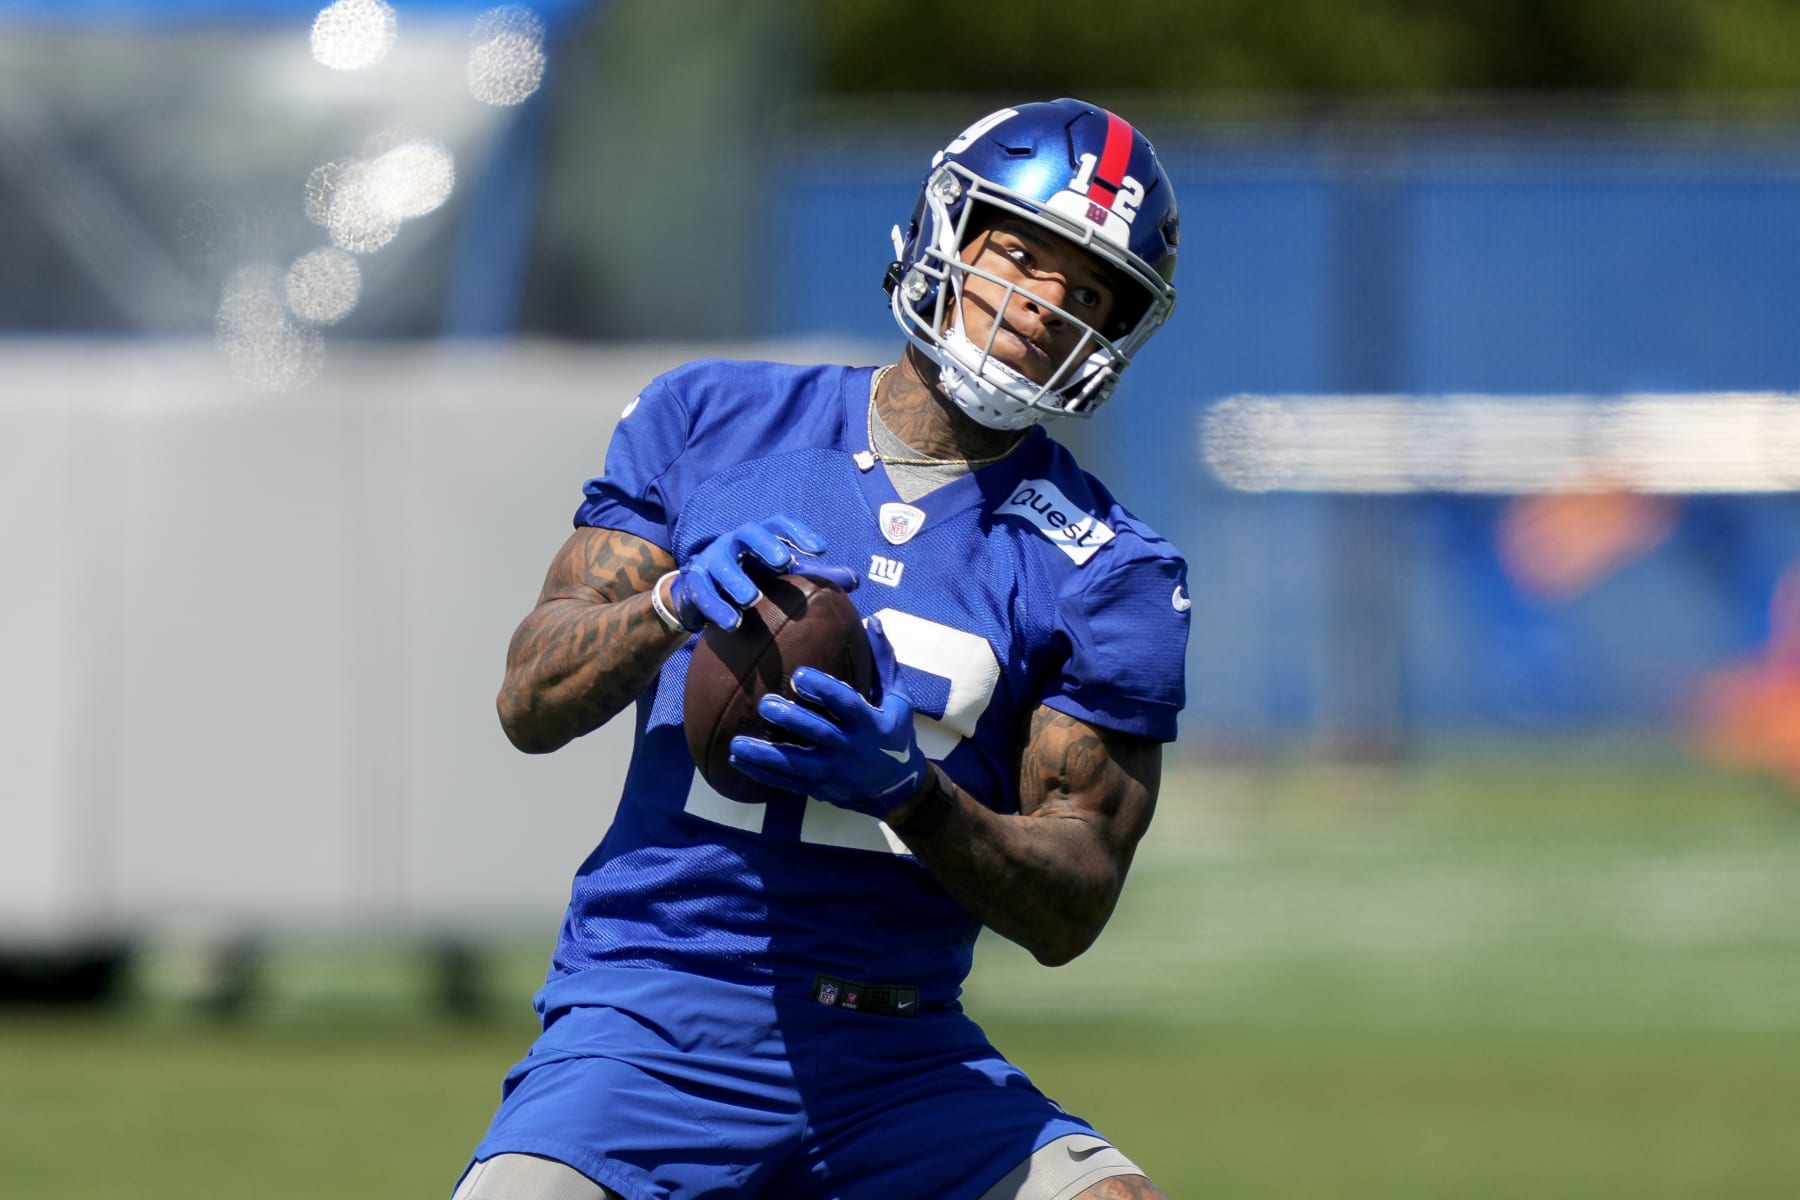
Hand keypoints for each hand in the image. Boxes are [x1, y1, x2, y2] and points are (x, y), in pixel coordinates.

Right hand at [665, 515, 856, 631]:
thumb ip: (815, 577)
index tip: (821, 549)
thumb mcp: (781, 576)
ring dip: (737, 580)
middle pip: (749, 533)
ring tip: (751, 599)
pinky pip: (704, 593)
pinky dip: (717, 608)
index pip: (780, 525)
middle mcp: (735, 542)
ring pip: (723, 564)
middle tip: (784, 561)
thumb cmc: (752, 577)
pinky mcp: (694, 582)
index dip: (799, 533)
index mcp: (760, 537)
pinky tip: (733, 623)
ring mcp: (711, 560)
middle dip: (766, 545)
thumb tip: (855, 580)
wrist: (702, 591)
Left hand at [727, 616, 927, 817]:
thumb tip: (874, 621)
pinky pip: (787, 782)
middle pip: (819, 734)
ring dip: (765, 755)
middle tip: (765, 704)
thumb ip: (884, 662)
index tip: (799, 675)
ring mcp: (834, 773)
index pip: (846, 704)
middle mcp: (852, 749)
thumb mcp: (898, 700)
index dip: (824, 690)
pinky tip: (736, 761)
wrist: (896, 786)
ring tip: (736, 744)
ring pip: (796, 765)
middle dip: (792, 721)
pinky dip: (762, 774)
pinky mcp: (820, 788)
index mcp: (871, 724)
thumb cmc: (893, 733)